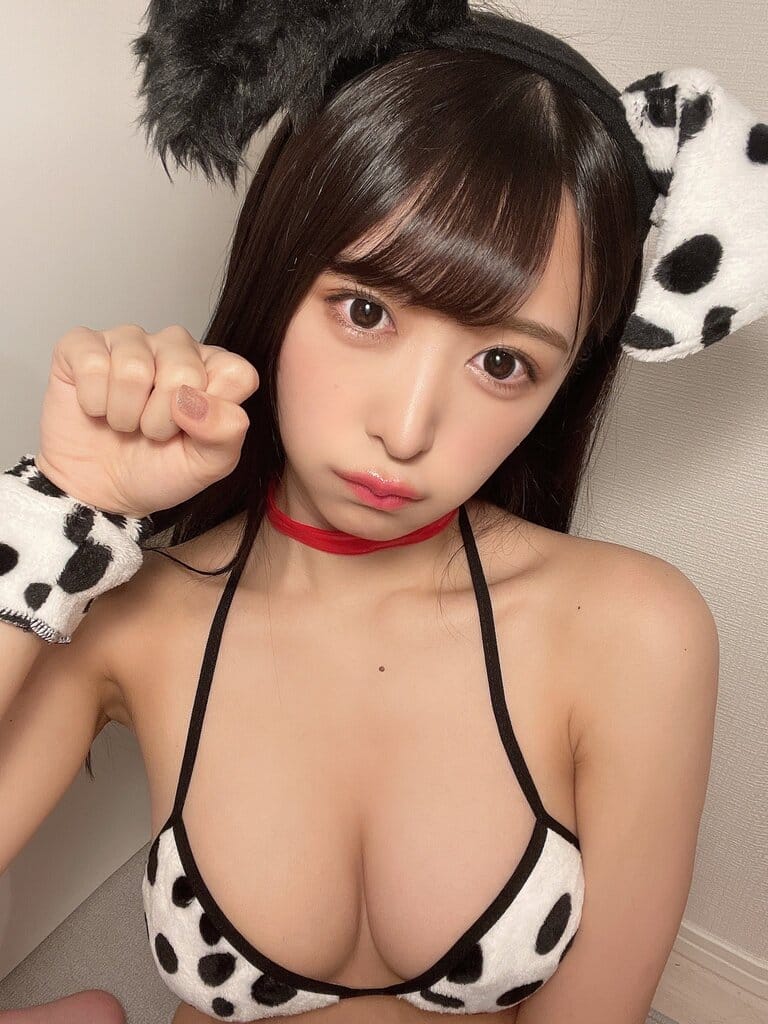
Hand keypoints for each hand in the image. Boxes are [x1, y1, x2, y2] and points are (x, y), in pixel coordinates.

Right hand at [35, 323, 259, 517]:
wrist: (100, 490)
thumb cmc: (157, 470)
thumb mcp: (206, 464)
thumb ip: (224, 432)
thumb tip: (196, 400)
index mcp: (215, 369)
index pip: (237, 374)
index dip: (211, 415)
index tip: (191, 432)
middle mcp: (176, 346)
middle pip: (184, 370)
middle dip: (162, 419)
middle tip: (150, 431)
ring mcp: (130, 341)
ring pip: (134, 368)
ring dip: (125, 413)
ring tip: (124, 422)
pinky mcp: (83, 344)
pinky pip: (92, 362)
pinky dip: (93, 402)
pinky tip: (95, 408)